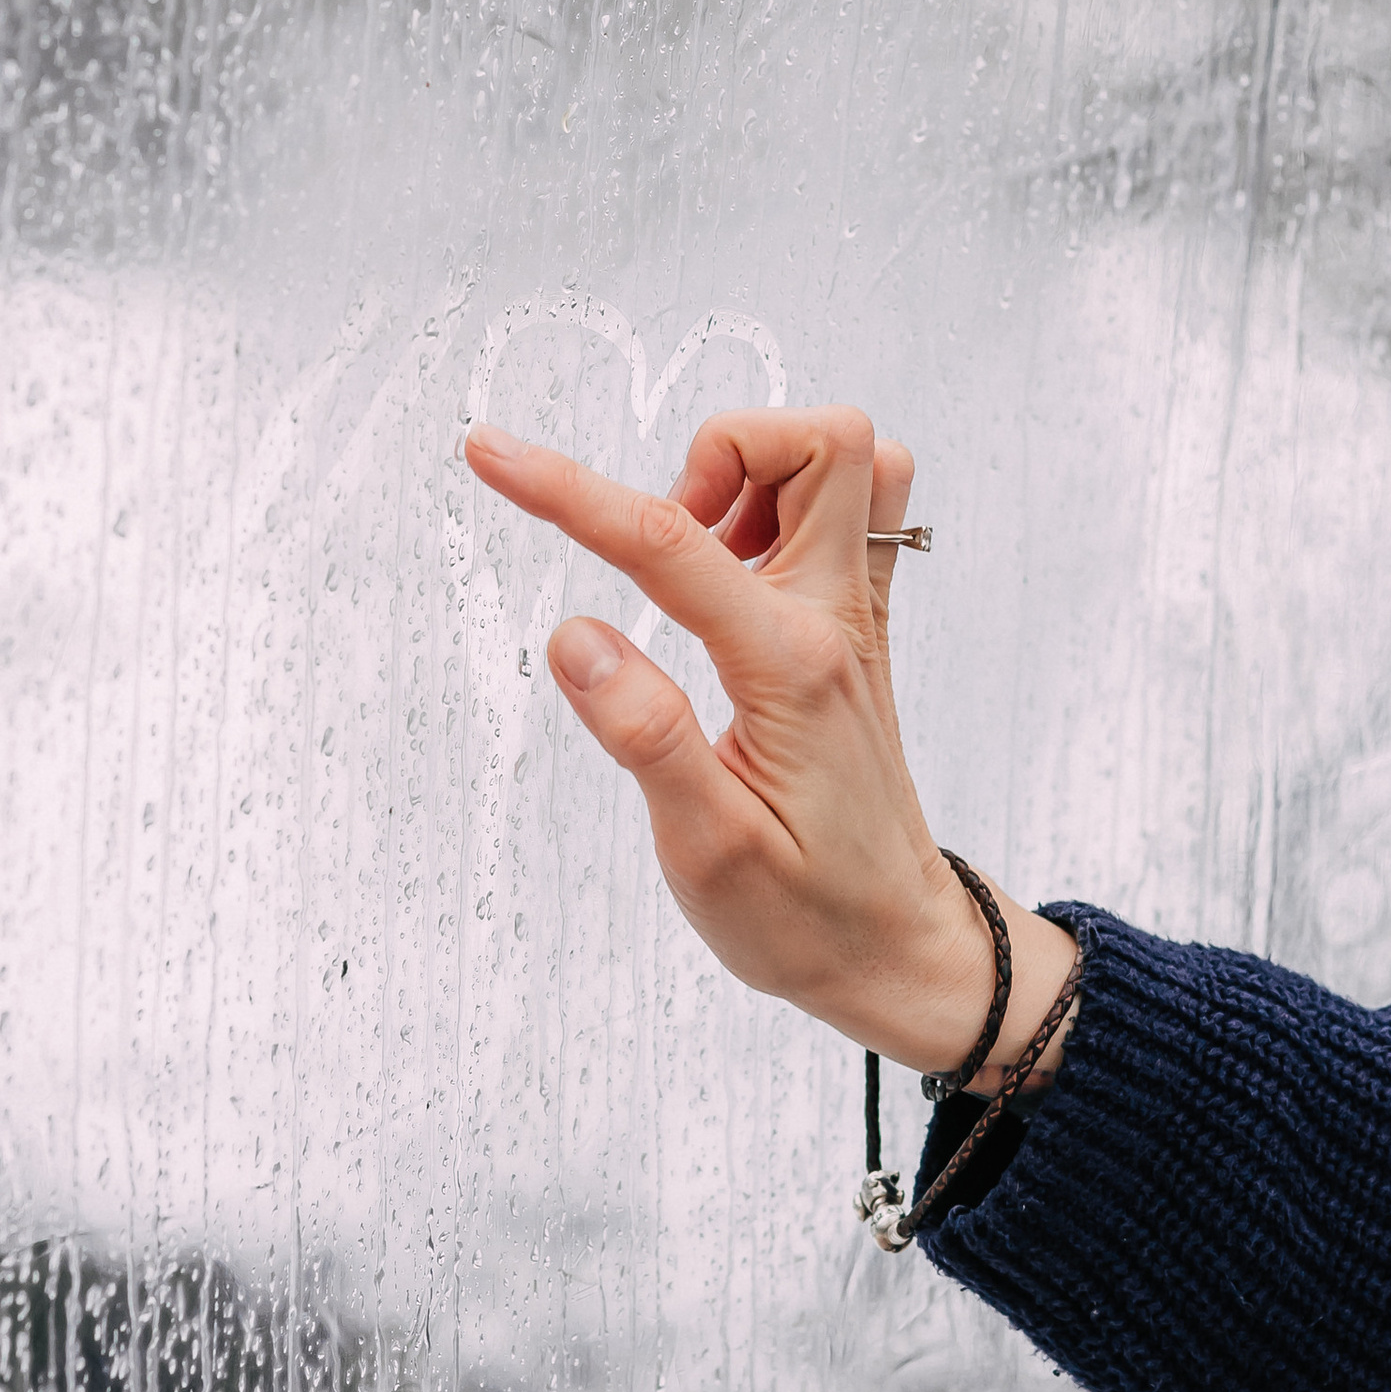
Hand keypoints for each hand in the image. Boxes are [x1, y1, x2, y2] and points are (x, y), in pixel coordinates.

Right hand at [462, 403, 1076, 1086]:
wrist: (900, 949)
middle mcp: (839, 621)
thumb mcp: (707, 853)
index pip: (669, 545)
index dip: (567, 489)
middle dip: (718, 453)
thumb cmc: (806, 914)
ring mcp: (859, 617)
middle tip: (661, 544)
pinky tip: (729, 583)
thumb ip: (646, 735)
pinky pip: (851, 510)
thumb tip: (573, 634)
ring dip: (758, 475)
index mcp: (790, 669)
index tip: (491, 452)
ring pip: (848, 462)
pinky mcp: (859, 628)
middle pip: (823, 442)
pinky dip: (782, 508)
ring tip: (695, 563)